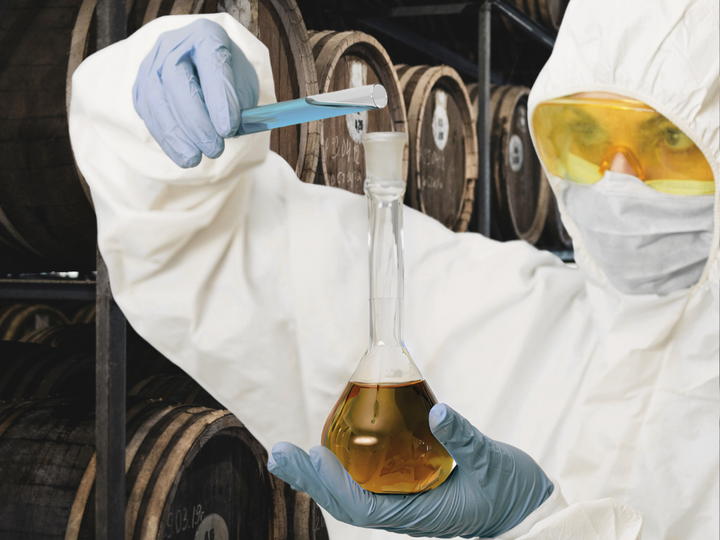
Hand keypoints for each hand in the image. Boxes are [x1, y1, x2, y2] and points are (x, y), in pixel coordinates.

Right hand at [133, 18, 259, 167]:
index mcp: (207, 36)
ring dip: (176, 135)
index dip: (219, 97)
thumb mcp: (245, 87)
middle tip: (215, 149)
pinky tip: (181, 154)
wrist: (203, 70)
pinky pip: (149, 114)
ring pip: (157, 99)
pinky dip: (166, 138)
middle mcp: (174, 44)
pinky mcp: (141, 87)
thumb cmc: (229, 78)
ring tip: (195, 159)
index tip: (228, 130)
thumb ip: (241, 105)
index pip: (211, 61)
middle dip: (196, 121)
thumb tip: (230, 132)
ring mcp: (152, 65)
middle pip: (176, 79)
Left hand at [268, 404, 552, 537]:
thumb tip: (438, 411)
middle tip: (278, 454)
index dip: (337, 485)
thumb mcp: (492, 462)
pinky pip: (364, 484)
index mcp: (421, 515)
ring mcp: (402, 503)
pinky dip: (340, 470)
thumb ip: (465, 439)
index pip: (367, 508)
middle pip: (347, 502)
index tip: (314, 457)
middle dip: (310, 479)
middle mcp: (404, 512)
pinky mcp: (405, 490)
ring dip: (316, 476)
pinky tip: (325, 453)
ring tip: (287, 456)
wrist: (524, 506)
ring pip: (351, 495)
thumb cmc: (509, 489)